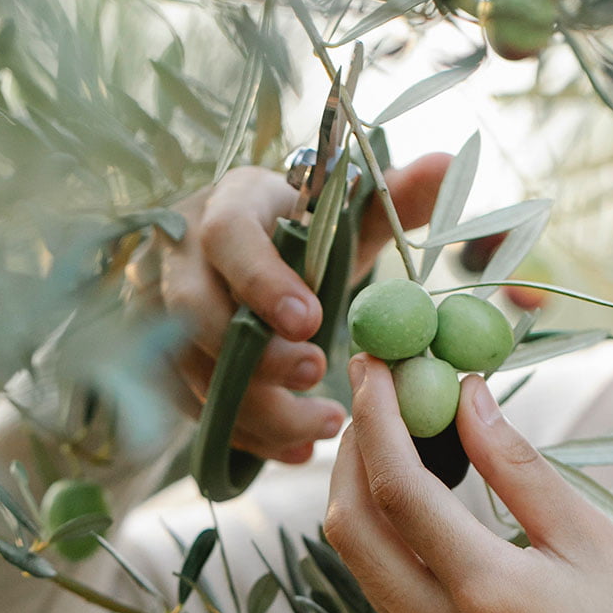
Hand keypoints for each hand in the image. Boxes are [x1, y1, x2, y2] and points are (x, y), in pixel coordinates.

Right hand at [154, 156, 449, 464]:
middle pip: (193, 312)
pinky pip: (194, 407)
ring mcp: (163, 312)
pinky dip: (247, 435)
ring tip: (325, 425)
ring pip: (190, 370)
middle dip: (255, 355)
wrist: (252, 252)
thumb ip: (397, 195)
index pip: (226, 237)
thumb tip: (449, 163)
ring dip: (257, 408)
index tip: (312, 321)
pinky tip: (297, 450)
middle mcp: (182, 256)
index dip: (262, 282)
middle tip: (316, 374)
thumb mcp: (348, 212)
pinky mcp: (165, 360)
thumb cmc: (304, 231)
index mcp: (229, 205)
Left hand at [325, 355, 612, 612]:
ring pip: (358, 556)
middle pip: (350, 524)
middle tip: (374, 388)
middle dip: (351, 447)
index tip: (376, 362)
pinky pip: (381, 582)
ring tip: (391, 425)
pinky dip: (380, 526)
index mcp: (485, 593)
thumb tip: (468, 397)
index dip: (377, 417)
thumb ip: (520, 468)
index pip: (398, 490)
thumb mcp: (594, 546)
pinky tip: (411, 487)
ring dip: (359, 485)